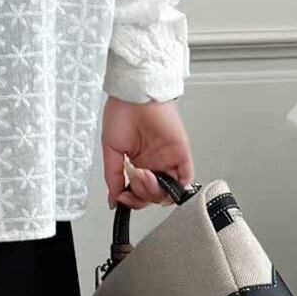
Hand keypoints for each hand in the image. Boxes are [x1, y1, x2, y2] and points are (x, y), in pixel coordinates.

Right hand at [101, 95, 194, 210]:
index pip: (139, 193)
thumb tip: (114, 199)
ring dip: (153, 190)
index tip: (122, 197)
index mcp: (138, 163)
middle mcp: (154, 164)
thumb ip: (113, 176)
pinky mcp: (182, 154)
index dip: (132, 200)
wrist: (133, 95)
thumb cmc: (121, 112)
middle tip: (132, 178)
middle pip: (153, 196)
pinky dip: (176, 188)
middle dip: (141, 194)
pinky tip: (159, 181)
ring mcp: (169, 160)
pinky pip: (186, 179)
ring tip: (141, 173)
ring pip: (168, 192)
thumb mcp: (110, 149)